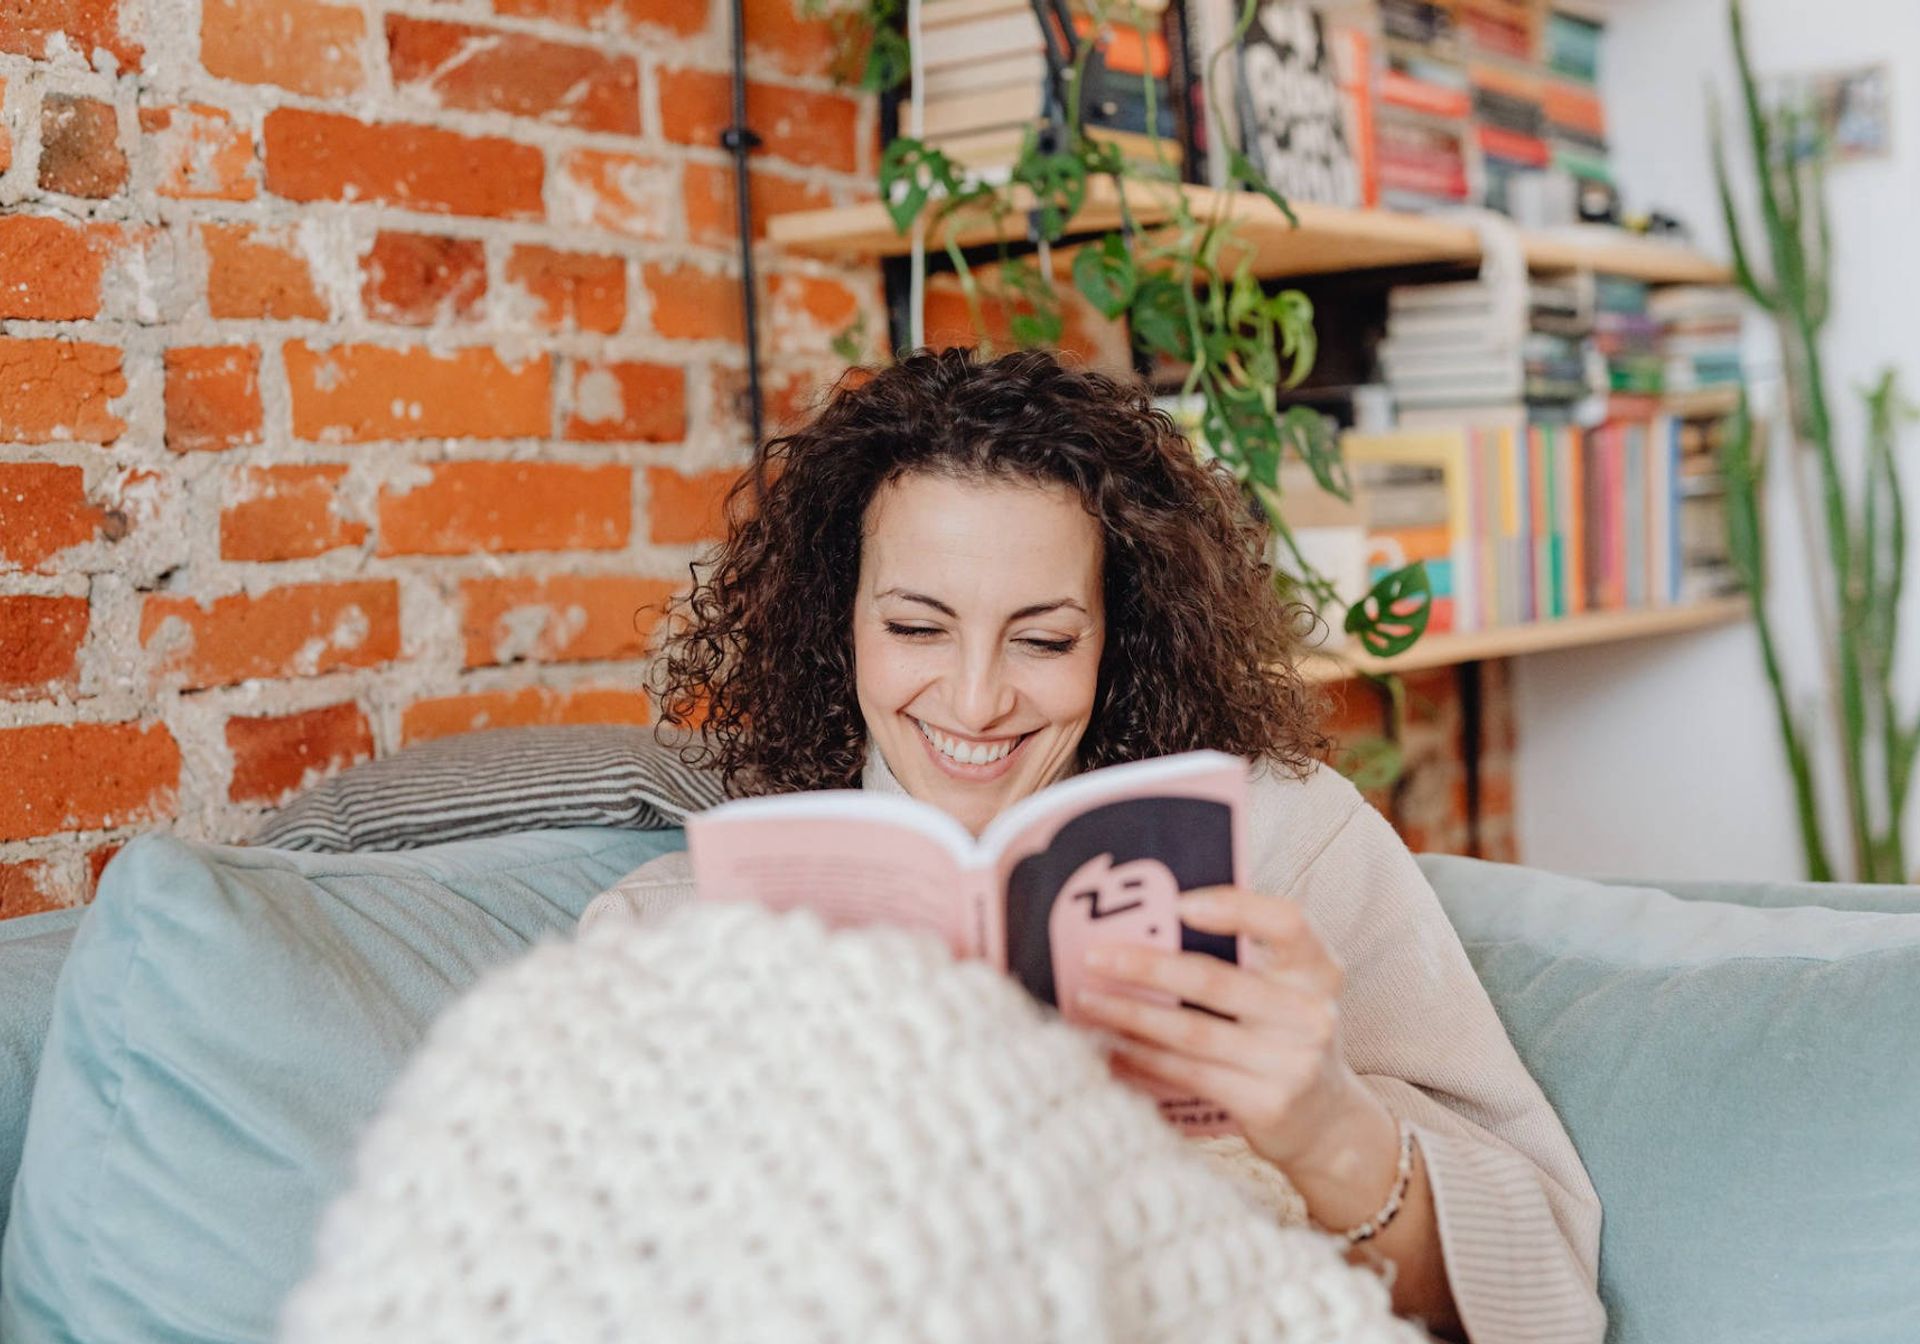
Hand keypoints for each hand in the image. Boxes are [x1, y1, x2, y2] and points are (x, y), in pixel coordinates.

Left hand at [1070, 885, 1377, 1173]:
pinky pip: (1190, 1075)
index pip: (1287, 922)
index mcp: (1320, 971)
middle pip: (1216, 981)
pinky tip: (1111, 1049)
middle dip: (1146, 967)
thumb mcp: (1290, 992)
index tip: (1178, 903)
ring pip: (1193, 1032)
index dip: (1235, 907)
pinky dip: (1144, 1060)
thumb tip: (1156, 923)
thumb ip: (1248, 958)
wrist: (1330, 1123)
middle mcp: (1312, 1014)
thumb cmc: (1289, 1037)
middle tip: (1095, 956)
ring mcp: (1292, 1063)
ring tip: (1088, 1001)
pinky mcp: (1267, 1104)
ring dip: (1131, 1015)